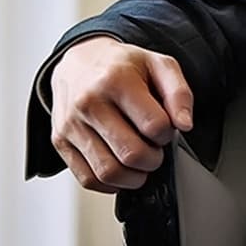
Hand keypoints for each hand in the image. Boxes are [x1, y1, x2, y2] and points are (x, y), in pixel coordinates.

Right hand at [47, 36, 193, 192]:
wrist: (79, 61)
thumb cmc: (121, 66)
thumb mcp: (158, 65)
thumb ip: (179, 93)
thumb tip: (185, 124)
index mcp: (116, 80)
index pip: (154, 125)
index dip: (167, 134)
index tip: (164, 129)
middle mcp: (89, 103)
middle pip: (131, 154)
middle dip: (153, 159)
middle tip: (155, 149)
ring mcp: (71, 124)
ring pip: (108, 172)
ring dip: (134, 177)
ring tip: (140, 162)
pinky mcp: (60, 141)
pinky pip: (87, 179)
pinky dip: (110, 184)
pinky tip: (120, 170)